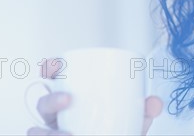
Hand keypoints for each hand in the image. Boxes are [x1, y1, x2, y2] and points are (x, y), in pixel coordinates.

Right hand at [26, 58, 162, 135]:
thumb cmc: (117, 132)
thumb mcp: (133, 120)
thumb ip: (144, 111)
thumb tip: (155, 102)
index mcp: (74, 101)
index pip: (56, 80)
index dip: (50, 69)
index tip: (51, 65)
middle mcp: (59, 117)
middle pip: (44, 104)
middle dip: (51, 100)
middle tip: (68, 99)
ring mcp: (54, 132)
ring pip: (38, 130)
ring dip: (47, 131)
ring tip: (67, 134)